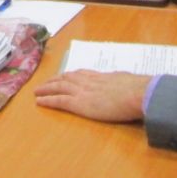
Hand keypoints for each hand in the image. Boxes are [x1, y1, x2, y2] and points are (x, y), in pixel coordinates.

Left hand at [34, 70, 148, 122]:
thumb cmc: (138, 89)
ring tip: (37, 90)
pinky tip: (39, 101)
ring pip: (59, 87)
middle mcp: (89, 81)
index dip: (71, 75)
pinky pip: (59, 100)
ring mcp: (83, 91)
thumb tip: (128, 84)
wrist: (136, 94)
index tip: (65, 75)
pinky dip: (48, 100)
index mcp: (102, 76)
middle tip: (46, 82)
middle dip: (55, 80)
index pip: (82, 73)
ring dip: (47, 88)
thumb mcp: (130, 81)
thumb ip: (124, 82)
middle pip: (67, 78)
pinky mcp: (79, 103)